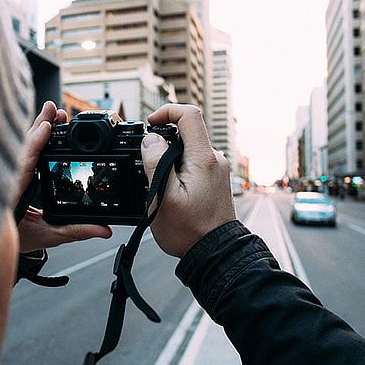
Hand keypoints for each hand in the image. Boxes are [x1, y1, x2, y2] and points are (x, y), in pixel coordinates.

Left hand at [14, 101, 111, 252]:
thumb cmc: (18, 241)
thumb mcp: (49, 236)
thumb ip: (76, 231)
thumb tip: (103, 229)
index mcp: (10, 195)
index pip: (22, 165)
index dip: (33, 144)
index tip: (46, 127)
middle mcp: (6, 181)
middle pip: (21, 148)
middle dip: (39, 126)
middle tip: (55, 110)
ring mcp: (7, 176)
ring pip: (20, 147)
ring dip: (37, 129)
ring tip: (53, 115)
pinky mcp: (12, 174)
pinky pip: (21, 153)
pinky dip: (33, 139)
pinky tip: (44, 129)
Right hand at [140, 104, 235, 257]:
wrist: (213, 253)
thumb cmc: (189, 231)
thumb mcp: (163, 198)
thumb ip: (156, 163)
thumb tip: (151, 140)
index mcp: (203, 159)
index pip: (189, 115)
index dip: (167, 112)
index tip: (150, 124)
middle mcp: (214, 159)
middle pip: (186, 133)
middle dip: (163, 144)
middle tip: (149, 169)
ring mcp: (215, 169)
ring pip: (187, 150)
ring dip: (169, 161)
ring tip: (162, 188)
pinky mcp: (213, 179)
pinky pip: (192, 163)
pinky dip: (177, 170)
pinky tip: (172, 192)